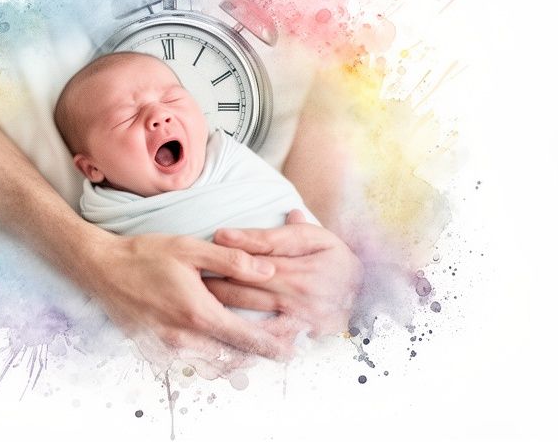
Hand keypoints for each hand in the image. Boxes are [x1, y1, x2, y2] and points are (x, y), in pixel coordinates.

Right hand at [83, 232, 295, 373]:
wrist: (100, 269)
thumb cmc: (144, 254)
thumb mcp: (190, 248)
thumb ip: (232, 260)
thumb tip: (269, 269)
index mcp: (198, 313)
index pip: (248, 340)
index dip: (275, 345)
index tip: (294, 346)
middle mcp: (184, 338)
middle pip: (235, 358)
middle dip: (261, 353)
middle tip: (283, 344)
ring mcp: (168, 348)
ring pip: (215, 364)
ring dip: (238, 357)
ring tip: (257, 344)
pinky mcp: (157, 350)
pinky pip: (193, 361)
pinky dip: (213, 356)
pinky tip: (222, 340)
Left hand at [205, 210, 362, 336]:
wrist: (365, 293)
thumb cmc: (336, 259)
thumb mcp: (316, 238)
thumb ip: (283, 233)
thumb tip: (260, 222)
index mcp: (301, 264)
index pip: (261, 253)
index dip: (235, 246)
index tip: (214, 239)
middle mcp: (299, 292)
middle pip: (248, 283)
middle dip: (218, 276)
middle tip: (192, 270)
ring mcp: (298, 316)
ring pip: (250, 308)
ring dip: (221, 301)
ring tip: (196, 293)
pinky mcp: (299, 334)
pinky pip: (265, 335)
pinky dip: (243, 330)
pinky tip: (221, 325)